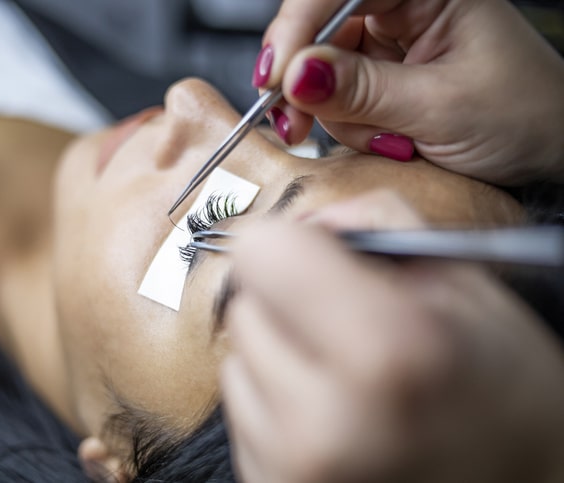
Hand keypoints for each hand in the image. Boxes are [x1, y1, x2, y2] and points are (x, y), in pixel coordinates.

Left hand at [221, 191, 563, 482]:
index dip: (293, 243)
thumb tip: (302, 220)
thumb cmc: (501, 390)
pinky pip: (242, 408)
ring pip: (238, 356)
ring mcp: (294, 466)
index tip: (320, 257)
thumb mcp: (466, 285)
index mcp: (386, 350)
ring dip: (281, 353)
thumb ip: (377, 222)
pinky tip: (333, 413)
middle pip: (245, 304)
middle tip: (350, 327)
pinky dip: (276, 399)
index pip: (261, 252)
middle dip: (289, 301)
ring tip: (347, 378)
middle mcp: (327, 420)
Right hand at [254, 0, 563, 183]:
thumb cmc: (526, 117)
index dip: (296, 30)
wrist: (550, 153)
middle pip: (319, 31)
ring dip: (337, 115)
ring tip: (385, 139)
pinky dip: (348, 124)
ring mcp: (392, 44)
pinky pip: (338, 95)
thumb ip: (362, 91)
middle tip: (296, 124)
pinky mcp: (384, 75)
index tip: (276, 78)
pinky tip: (383, 138)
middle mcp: (406, 8)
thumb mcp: (440, 107)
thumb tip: (296, 76)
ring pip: (322, 70)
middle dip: (306, 83)